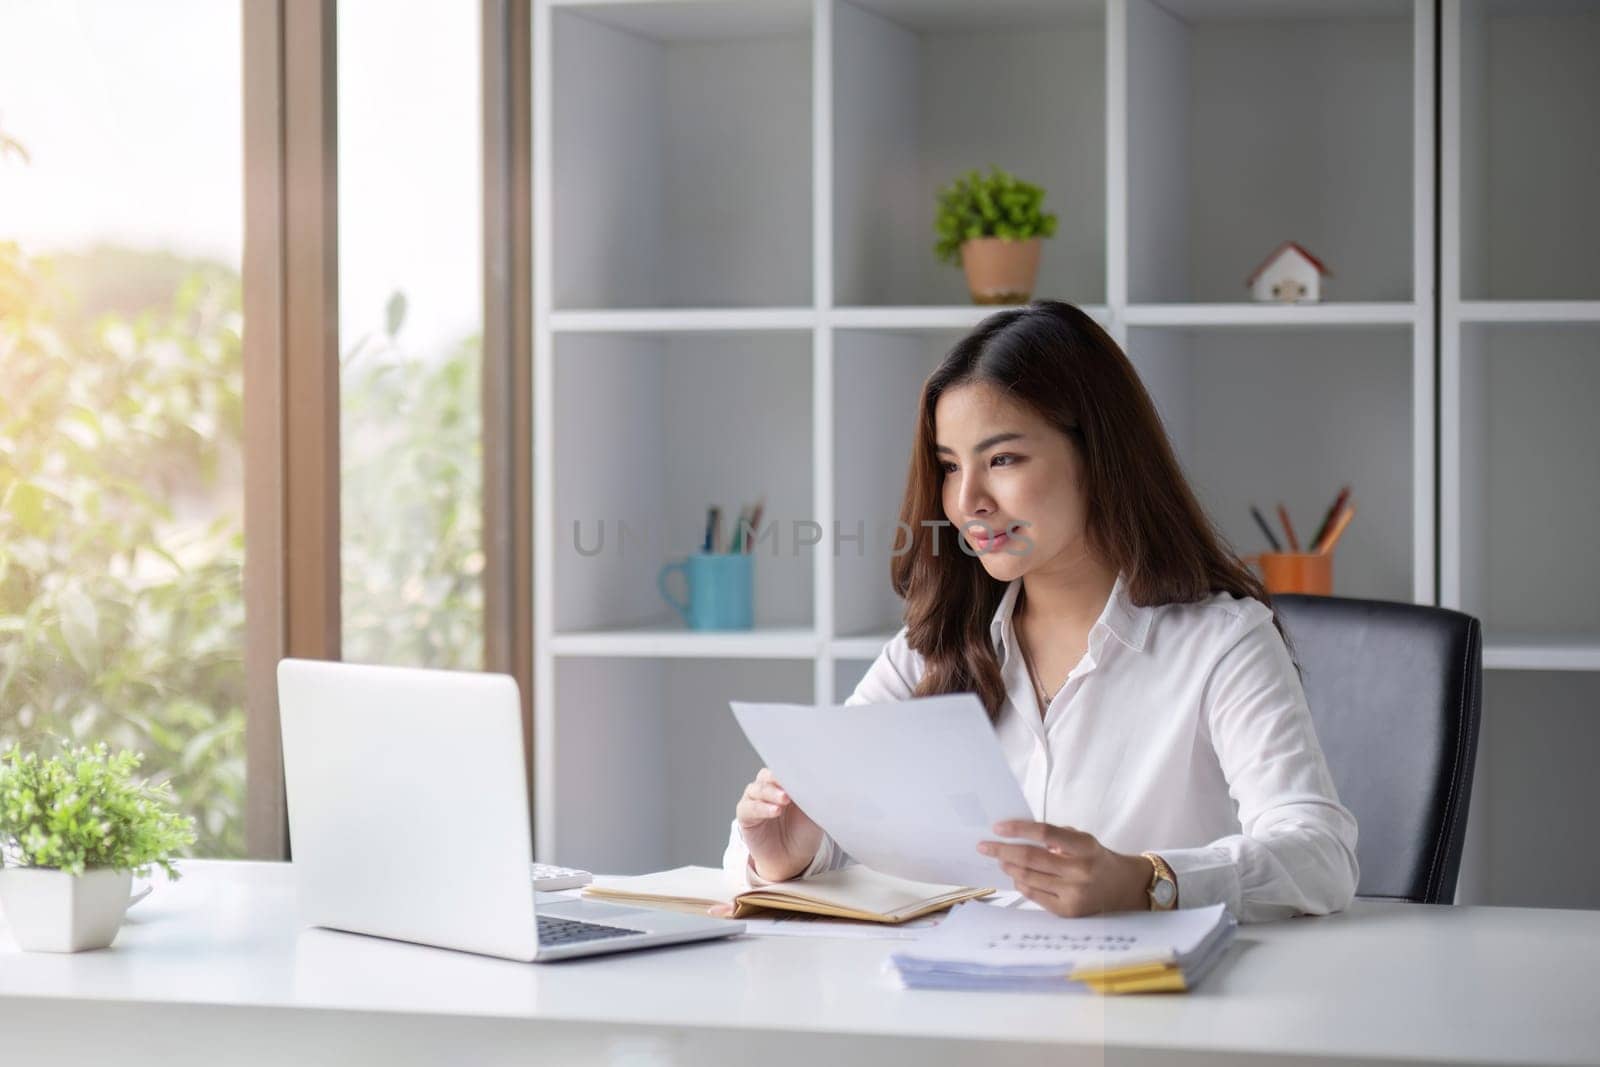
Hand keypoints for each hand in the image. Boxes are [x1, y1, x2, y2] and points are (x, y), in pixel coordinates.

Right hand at [730, 767, 822, 886]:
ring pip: (757, 789)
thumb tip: (819, 780)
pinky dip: (761, 808)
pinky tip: (774, 811)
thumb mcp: (814, 812)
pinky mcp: (745, 816)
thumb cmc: (804, 834)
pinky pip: (749, 807)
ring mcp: (755, 801)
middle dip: (778, 779)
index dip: (790, 770)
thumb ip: (813, 796)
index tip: (801, 772)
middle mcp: (768, 789)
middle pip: (767, 775)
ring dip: (770, 793)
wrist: (793, 860)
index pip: (783, 769)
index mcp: (785, 784)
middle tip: (790, 786)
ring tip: (784, 800)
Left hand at [976, 821, 1152, 916]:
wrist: (1125, 889)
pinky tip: (1016, 876)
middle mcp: (1080, 871)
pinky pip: (1034, 896)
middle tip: (984, 846)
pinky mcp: (1067, 912)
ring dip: (1009, 867)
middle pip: (1031, 858)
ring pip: (1029, 878)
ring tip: (1001, 860)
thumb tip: (1017, 835)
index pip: (1046, 834)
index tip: (997, 827)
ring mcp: (1074, 894)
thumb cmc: (1097, 859)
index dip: (1019, 829)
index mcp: (1086, 847)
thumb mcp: (1083, 840)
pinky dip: (1021, 884)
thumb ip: (1056, 837)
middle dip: (1002, 851)